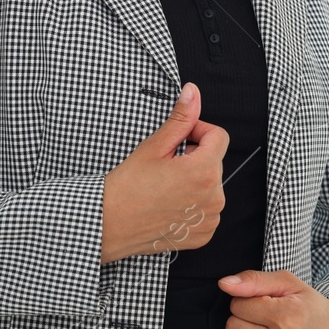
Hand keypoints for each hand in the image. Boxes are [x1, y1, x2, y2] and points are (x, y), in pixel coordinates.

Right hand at [101, 82, 229, 262]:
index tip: (179, 139)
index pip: (219, 137)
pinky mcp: (203, 235)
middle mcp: (214, 197)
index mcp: (204, 171)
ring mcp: (210, 219)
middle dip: (194, 158)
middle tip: (165, 166)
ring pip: (211, 185)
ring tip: (165, 186)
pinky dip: (193, 205)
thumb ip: (181, 119)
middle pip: (214, 161)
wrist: (110, 224)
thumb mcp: (154, 146)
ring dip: (194, 181)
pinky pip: (207, 210)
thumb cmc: (128, 187)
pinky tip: (170, 204)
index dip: (198, 131)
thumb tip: (193, 93)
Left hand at [216, 269, 328, 328]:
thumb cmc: (309, 308)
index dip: (248, 301)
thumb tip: (224, 284)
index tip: (265, 304)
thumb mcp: (288, 284)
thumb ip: (254, 280)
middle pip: (233, 328)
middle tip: (265, 320)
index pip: (237, 306)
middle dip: (244, 320)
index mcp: (288, 317)